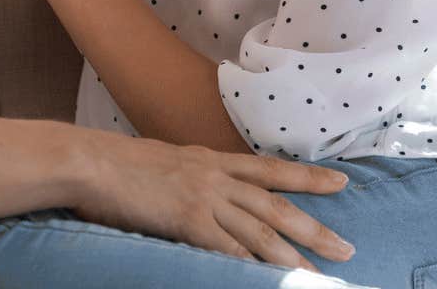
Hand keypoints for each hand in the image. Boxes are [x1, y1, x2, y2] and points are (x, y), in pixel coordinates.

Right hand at [75, 131, 355, 271]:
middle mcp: (215, 176)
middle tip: (347, 248)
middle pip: (276, 205)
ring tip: (322, 275)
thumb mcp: (163, 160)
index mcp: (210, 159)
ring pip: (261, 232)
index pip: (269, 170)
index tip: (340, 183)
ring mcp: (204, 198)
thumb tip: (197, 189)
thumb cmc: (114, 164)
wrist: (89, 161)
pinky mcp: (188, 221)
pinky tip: (269, 281)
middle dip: (315, 228)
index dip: (307, 178)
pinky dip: (251, 268)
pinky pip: (228, 250)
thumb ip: (188, 175)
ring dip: (294, 256)